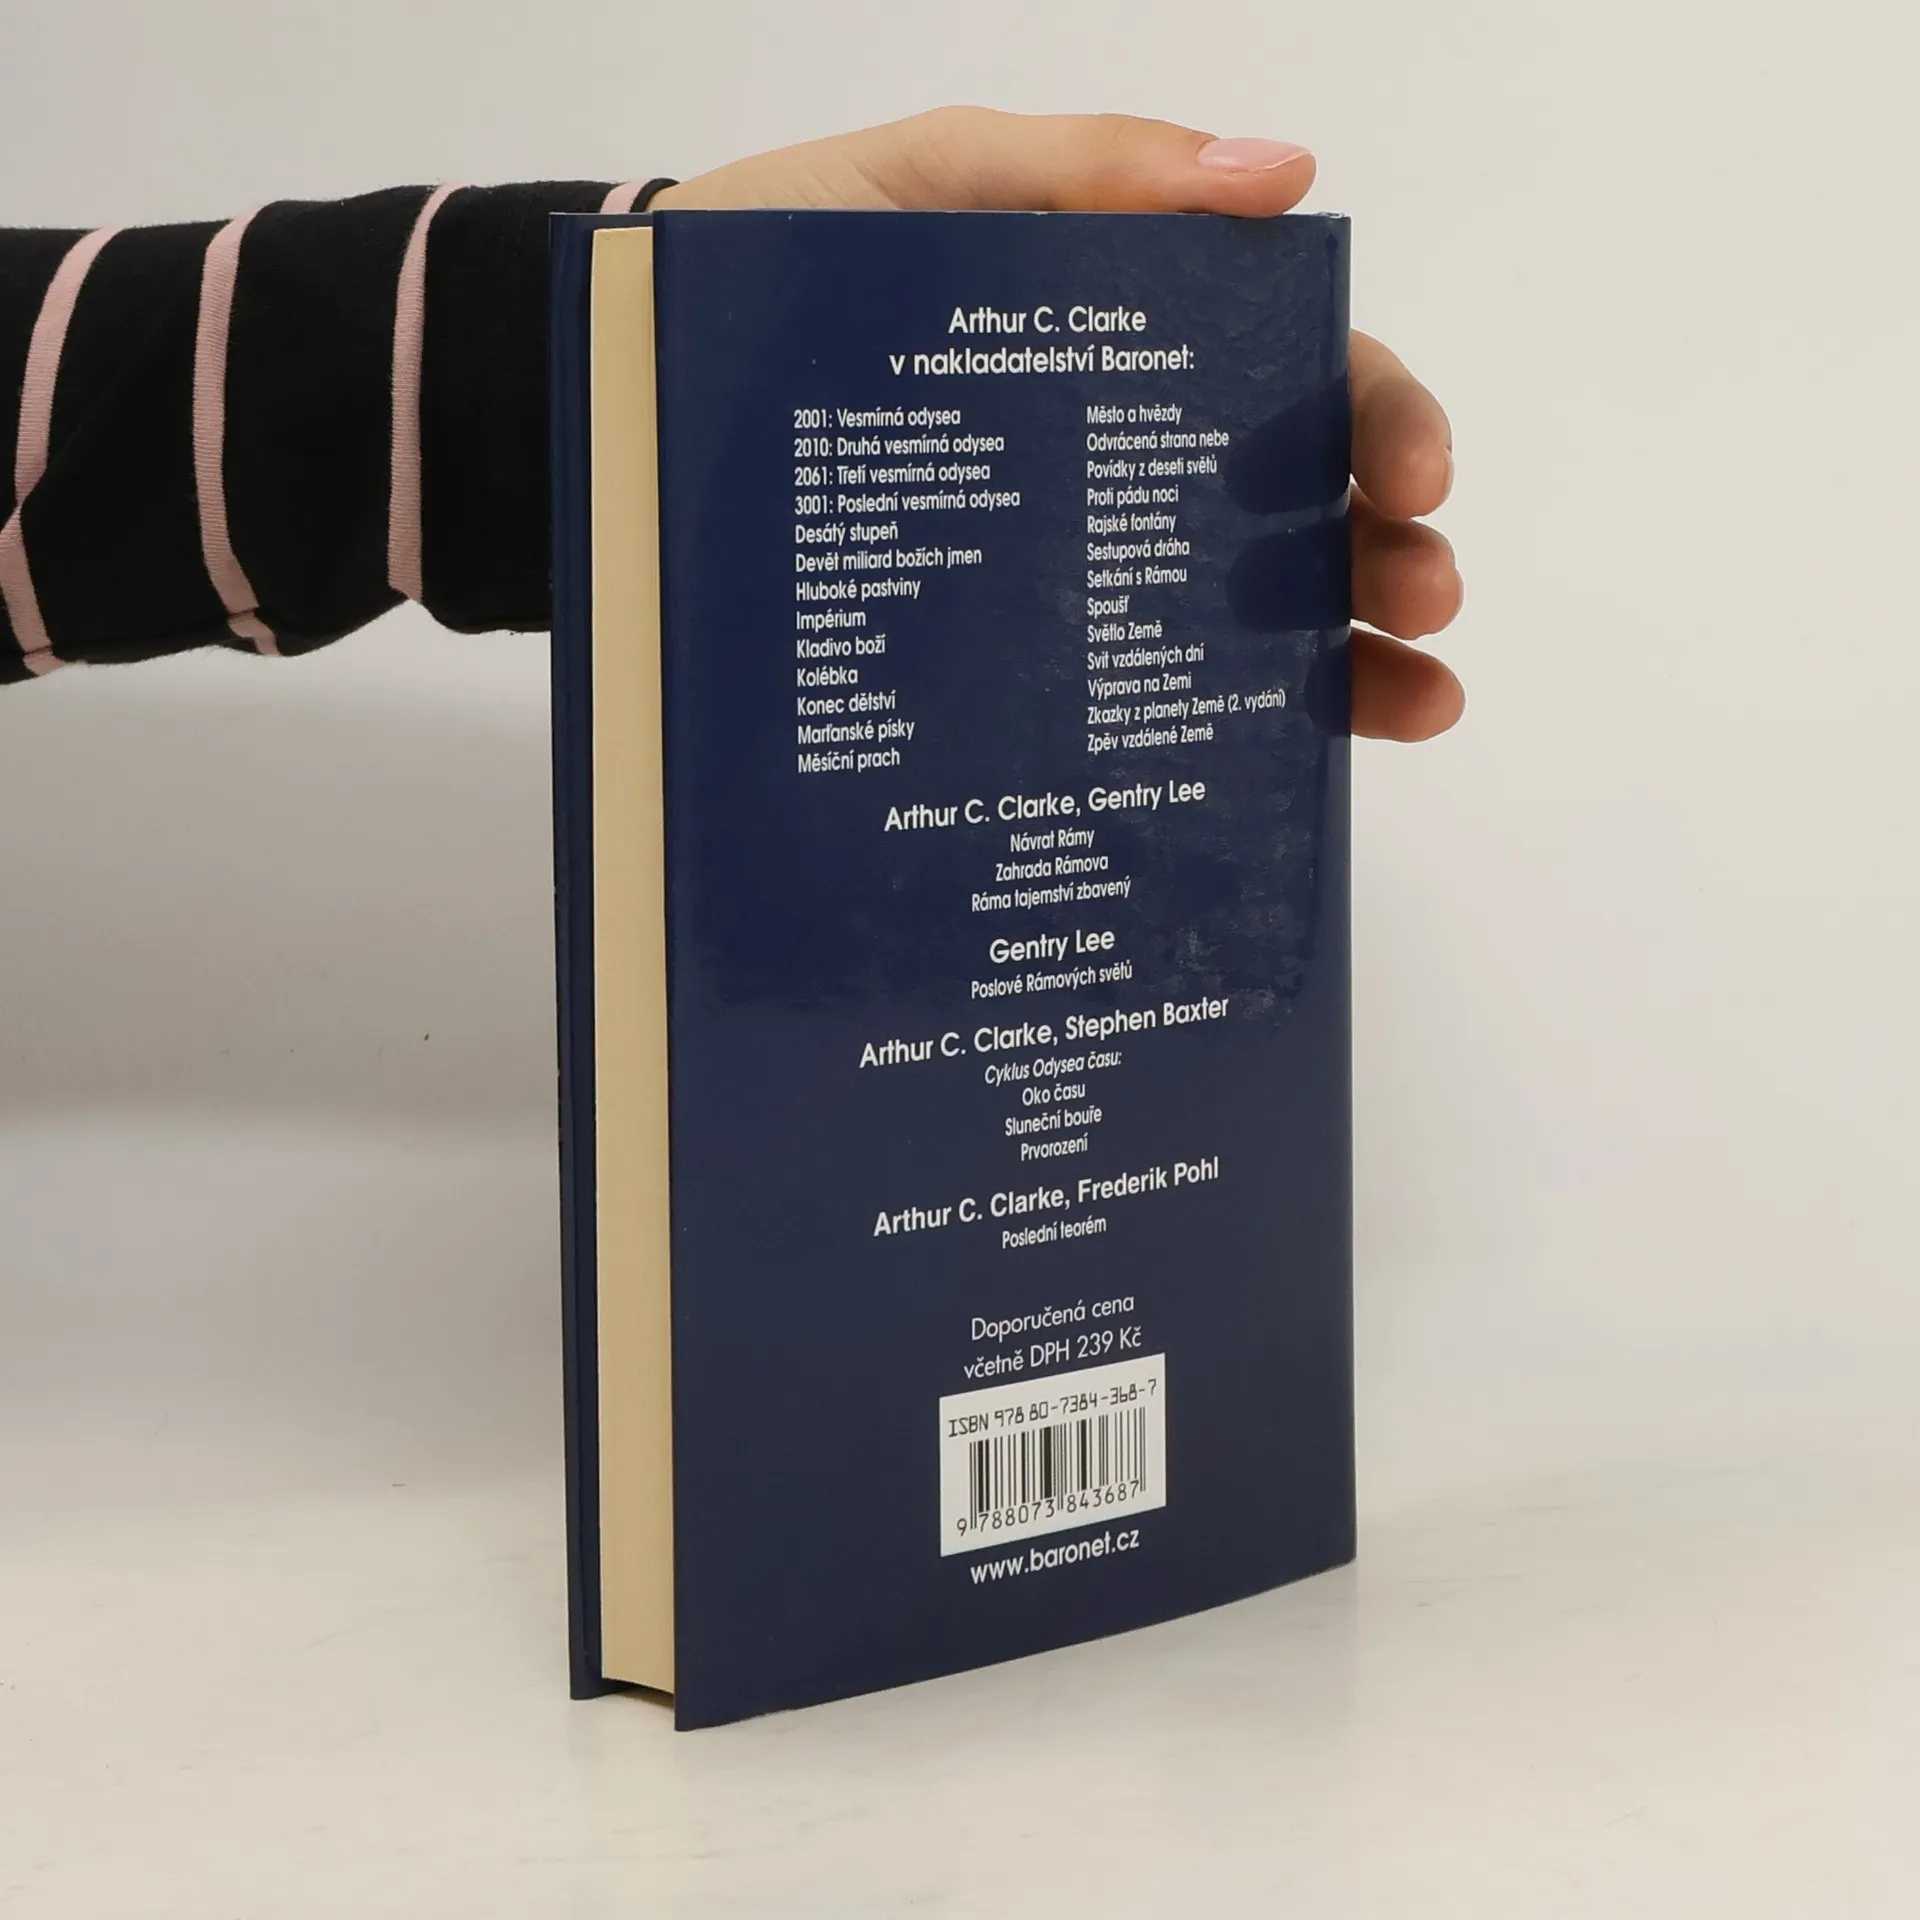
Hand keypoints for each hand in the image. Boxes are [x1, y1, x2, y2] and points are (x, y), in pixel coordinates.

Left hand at [654, 108, 1464, 742]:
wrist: (622, 403)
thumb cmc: (762, 279)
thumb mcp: (912, 188)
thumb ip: (1085, 170)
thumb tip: (1281, 176)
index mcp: (1118, 339)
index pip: (1284, 368)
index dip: (1370, 413)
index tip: (1411, 477)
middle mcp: (1112, 461)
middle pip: (1292, 500)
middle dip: (1383, 546)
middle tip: (1420, 596)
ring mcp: (1067, 570)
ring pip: (1245, 611)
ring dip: (1351, 650)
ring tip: (1414, 700)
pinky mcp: (1010, 659)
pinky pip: (1142, 697)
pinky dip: (1243, 724)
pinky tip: (1311, 752)